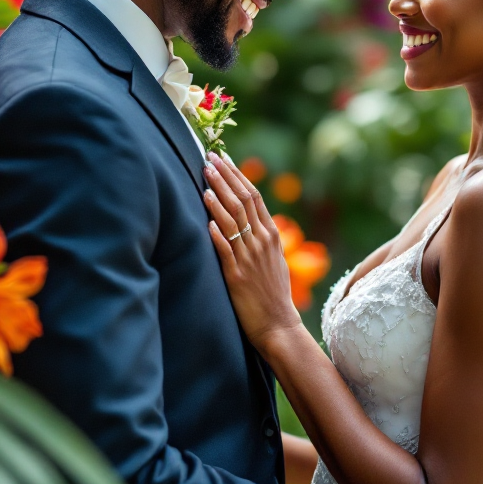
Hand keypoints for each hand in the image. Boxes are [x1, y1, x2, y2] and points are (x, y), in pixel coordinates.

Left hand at [203, 151, 303, 350]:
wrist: (278, 325)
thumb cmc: (274, 293)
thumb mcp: (274, 259)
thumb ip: (263, 237)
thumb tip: (251, 218)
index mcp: (271, 235)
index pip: (254, 196)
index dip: (237, 175)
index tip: (223, 158)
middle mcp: (262, 242)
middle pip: (242, 201)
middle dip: (224, 177)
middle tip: (209, 158)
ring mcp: (249, 258)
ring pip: (233, 220)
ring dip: (218, 196)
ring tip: (204, 178)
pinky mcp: (237, 276)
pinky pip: (225, 249)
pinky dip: (216, 231)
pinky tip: (206, 217)